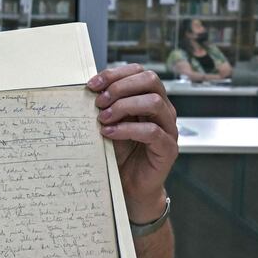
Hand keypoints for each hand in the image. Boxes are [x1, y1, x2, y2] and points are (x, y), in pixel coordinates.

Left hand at [88, 64, 178, 223]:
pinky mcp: (168, 148)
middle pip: (150, 80)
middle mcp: (163, 109)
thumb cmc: (120, 151)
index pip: (139, 72)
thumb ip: (105, 104)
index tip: (92, 84)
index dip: (115, 74)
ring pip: (153, 102)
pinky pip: (152, 132)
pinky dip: (127, 129)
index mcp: (150, 97)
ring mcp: (169, 128)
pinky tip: (108, 133)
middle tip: (99, 101)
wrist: (129, 184)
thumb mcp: (109, 122)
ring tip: (103, 118)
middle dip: (120, 87)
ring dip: (123, 106)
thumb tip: (88, 87)